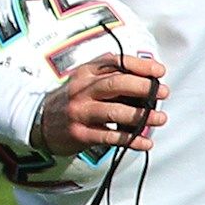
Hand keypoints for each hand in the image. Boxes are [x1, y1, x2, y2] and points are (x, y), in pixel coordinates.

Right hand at [31, 53, 167, 155]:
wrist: (40, 123)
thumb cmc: (75, 99)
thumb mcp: (87, 80)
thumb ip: (113, 76)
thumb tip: (149, 81)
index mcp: (87, 72)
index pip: (116, 62)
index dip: (140, 65)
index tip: (160, 71)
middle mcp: (82, 90)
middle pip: (116, 84)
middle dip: (143, 87)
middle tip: (163, 92)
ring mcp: (80, 112)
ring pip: (114, 112)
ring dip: (141, 116)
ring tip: (160, 118)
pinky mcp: (80, 134)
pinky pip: (110, 137)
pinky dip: (131, 140)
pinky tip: (145, 142)